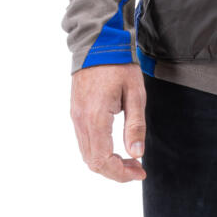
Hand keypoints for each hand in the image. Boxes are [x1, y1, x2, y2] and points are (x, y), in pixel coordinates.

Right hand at [70, 63, 147, 181]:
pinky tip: (115, 146)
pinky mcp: (75, 112)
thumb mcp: (136, 93)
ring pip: (87, 154)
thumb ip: (135, 125)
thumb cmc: (120, 65)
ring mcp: (76, 117)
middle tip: (137, 167)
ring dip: (107, 162)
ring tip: (129, 159)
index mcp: (96, 118)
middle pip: (93, 162)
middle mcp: (81, 121)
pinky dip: (99, 151)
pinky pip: (84, 141)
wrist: (98, 42)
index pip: (103, 160)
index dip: (121, 173)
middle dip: (116, 171)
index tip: (140, 170)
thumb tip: (136, 154)